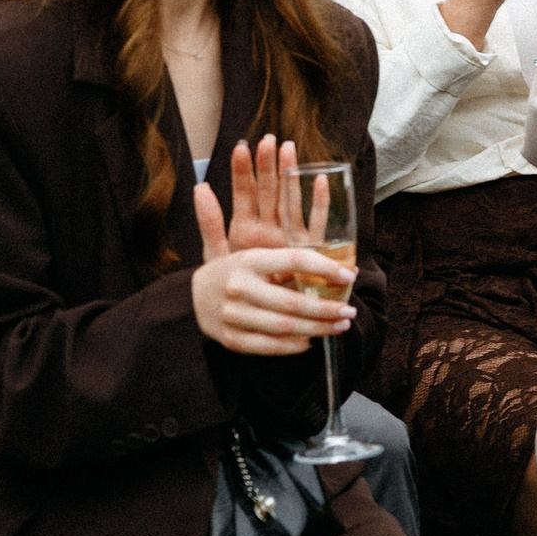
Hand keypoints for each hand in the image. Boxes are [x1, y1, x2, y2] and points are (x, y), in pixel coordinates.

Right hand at [190, 151, 355, 355]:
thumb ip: (257, 229)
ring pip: (284, 327)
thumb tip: (221, 189)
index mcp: (248, 260)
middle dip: (326, 309)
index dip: (325, 267)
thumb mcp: (238, 243)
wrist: (186, 303)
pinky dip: (292, 346)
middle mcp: (240, 288)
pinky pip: (269, 346)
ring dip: (317, 329)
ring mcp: (234, 316)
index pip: (294, 260)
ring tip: (340, 326)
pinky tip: (311, 341)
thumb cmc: (225, 271)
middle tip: (350, 311)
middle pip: (292, 301)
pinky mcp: (232, 339)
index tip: (348, 276)